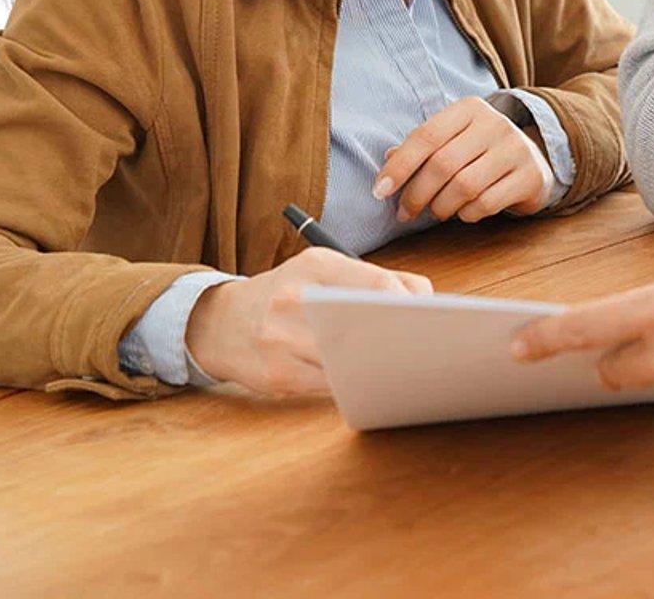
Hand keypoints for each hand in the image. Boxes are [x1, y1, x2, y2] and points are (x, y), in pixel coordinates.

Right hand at [185, 248, 433, 395]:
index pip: (380, 282)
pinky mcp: (279, 377)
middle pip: (369, 322)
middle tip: (427, 347)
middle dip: (402, 337)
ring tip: (404, 366)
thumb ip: (375, 278)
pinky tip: (370, 382)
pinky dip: (356, 384)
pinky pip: (333, 387)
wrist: (220, 323)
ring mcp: (285, 341)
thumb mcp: (323, 270)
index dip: (413, 305)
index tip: (433, 318)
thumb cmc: (286, 294)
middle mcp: (298, 299)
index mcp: (317, 266)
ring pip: (353, 360)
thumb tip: (428, 298)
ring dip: (382, 365)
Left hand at [374, 97, 554, 223]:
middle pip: (443, 164)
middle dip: (416, 194)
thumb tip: (389, 160)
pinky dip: (467, 214)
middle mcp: (495, 124)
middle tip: (405, 212)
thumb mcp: (452, 141)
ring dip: (441, 207)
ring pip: (464, 186)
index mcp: (470, 108)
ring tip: (437, 211)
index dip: (400, 166)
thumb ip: (421, 149)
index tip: (379, 191)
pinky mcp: (530, 176)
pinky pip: (486, 203)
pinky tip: (465, 211)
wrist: (534, 162)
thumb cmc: (480, 153)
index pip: (427, 135)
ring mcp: (516, 149)